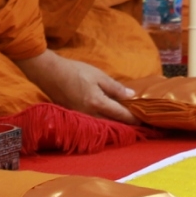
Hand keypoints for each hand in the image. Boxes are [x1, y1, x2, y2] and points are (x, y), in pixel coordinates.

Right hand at [16, 50, 137, 123]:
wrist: (50, 73)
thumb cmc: (75, 71)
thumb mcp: (98, 76)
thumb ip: (115, 88)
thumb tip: (132, 96)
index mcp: (98, 103)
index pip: (121, 115)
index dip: (134, 118)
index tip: (145, 119)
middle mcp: (90, 115)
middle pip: (113, 124)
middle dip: (126, 125)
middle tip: (138, 124)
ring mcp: (81, 118)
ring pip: (103, 126)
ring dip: (115, 125)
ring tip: (126, 124)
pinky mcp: (75, 117)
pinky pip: (93, 123)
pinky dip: (103, 123)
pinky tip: (108, 119)